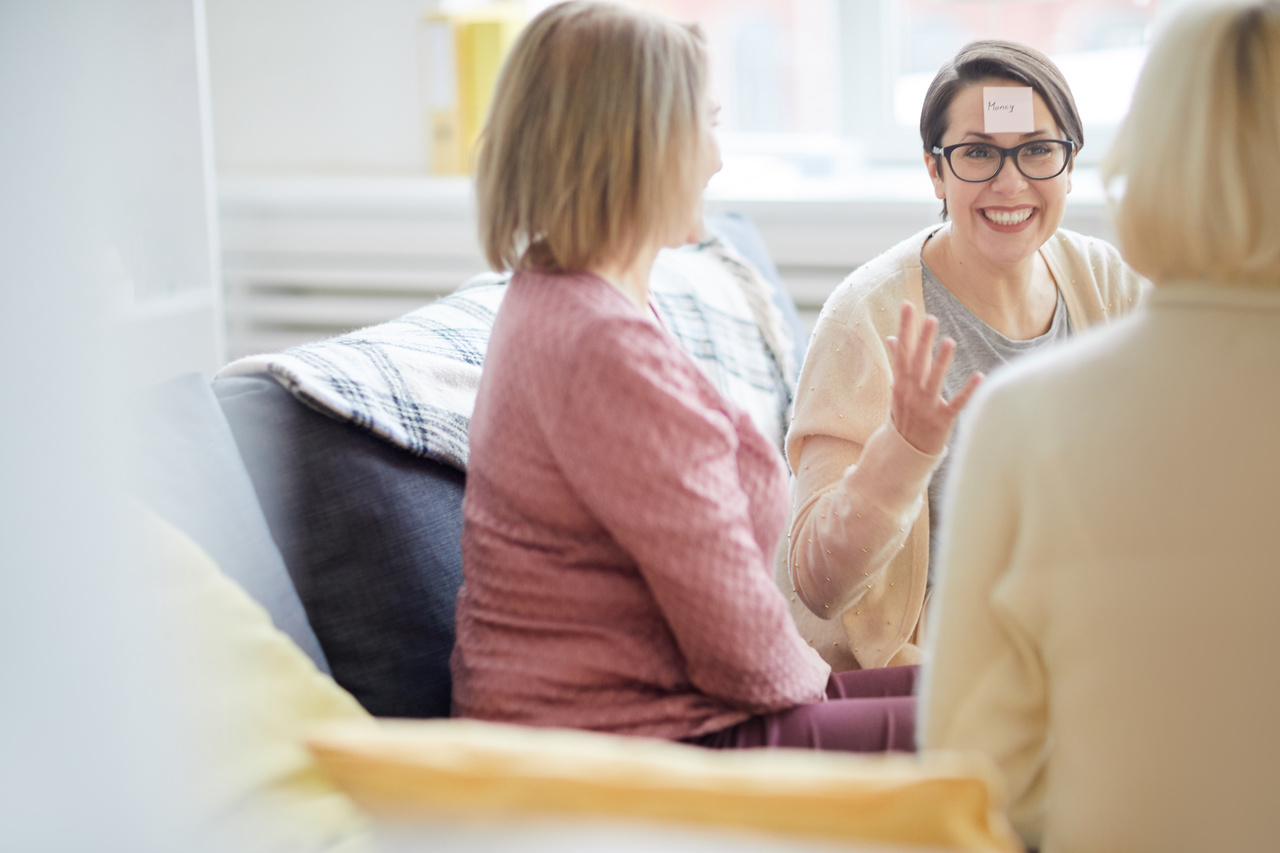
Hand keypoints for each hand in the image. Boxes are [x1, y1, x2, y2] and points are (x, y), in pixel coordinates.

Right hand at [885, 300, 982, 455]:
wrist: (905, 452)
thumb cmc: (905, 414)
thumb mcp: (898, 387)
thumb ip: (898, 361)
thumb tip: (892, 338)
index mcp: (901, 382)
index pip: (903, 349)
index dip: (905, 327)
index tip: (907, 305)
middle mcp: (911, 392)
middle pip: (917, 362)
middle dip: (923, 340)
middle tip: (930, 317)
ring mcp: (925, 407)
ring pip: (933, 381)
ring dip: (940, 362)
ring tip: (948, 341)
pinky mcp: (941, 421)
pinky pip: (956, 404)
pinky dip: (967, 391)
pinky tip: (979, 376)